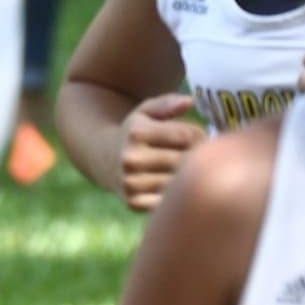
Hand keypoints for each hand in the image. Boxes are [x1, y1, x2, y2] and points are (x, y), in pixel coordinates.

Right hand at [115, 93, 205, 212]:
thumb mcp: (146, 111)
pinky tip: (171, 185)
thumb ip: (167, 103)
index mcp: (136, 134)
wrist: (105, 159)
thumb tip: (189, 102)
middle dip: (196, 156)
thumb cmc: (135, 132)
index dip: (199, 136)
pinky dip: (175, 194)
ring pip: (179, 182)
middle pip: (185, 160)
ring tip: (182, 167)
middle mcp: (130, 159)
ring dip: (187, 176)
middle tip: (194, 154)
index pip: (187, 136)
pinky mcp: (133, 203)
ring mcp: (130, 184)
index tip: (197, 137)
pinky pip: (169, 200)